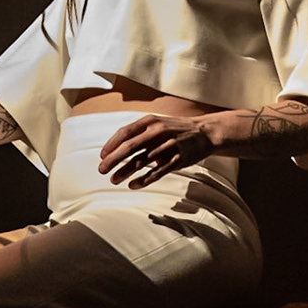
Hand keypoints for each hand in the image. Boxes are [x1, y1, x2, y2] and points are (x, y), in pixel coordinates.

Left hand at [97, 114, 214, 187]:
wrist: (205, 132)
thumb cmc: (175, 129)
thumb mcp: (157, 123)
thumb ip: (138, 133)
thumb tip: (116, 149)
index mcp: (150, 121)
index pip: (125, 132)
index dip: (111, 145)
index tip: (102, 156)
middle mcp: (158, 132)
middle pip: (130, 147)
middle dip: (113, 160)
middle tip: (102, 170)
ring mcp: (169, 146)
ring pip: (142, 161)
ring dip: (125, 172)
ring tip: (114, 180)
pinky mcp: (178, 160)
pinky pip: (157, 172)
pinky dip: (144, 180)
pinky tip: (133, 185)